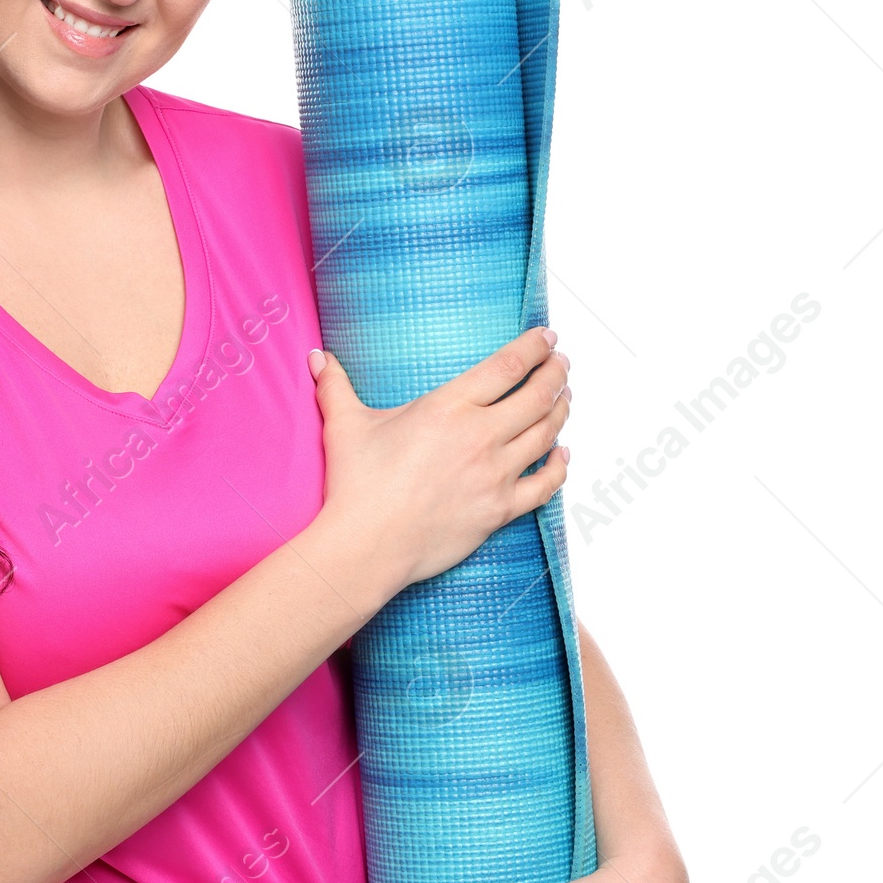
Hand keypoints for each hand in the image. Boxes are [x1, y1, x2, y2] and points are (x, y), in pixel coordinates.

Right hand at [307, 326, 571, 592]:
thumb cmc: (355, 485)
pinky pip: (544, 485)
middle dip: (556, 373)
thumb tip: (317, 357)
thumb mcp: (344, 426)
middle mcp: (479, 436)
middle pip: (538, 396)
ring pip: (546, 435)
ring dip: (561, 411)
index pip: (507, 366)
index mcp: (448, 407)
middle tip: (561, 363)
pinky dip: (559, 467)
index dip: (534, 346)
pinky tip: (562, 455)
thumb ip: (335, 386)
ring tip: (564, 398)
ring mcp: (494, 474)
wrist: (367, 545)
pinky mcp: (499, 510)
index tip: (547, 337)